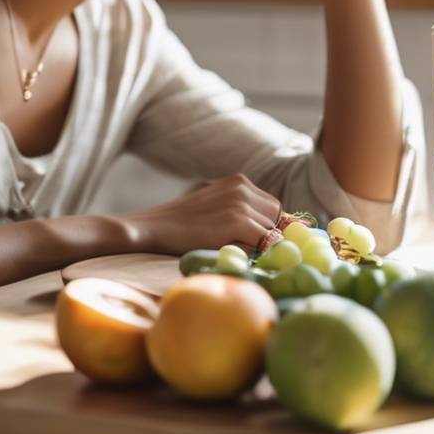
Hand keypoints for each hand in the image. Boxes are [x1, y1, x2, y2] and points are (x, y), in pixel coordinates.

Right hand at [117, 173, 282, 255]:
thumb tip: (281, 230)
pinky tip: (225, 250)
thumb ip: (243, 210)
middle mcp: (242, 187)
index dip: (265, 225)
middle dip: (264, 233)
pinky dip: (250, 252)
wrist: (153, 227)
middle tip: (239, 245)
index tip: (251, 240)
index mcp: (238, 181)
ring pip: (271, 232)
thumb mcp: (215, 205)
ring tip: (226, 246)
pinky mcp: (237, 221)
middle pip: (277, 218)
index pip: (273, 207)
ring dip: (256, 244)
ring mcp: (240, 203)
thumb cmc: (183, 224)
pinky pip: (263, 244)